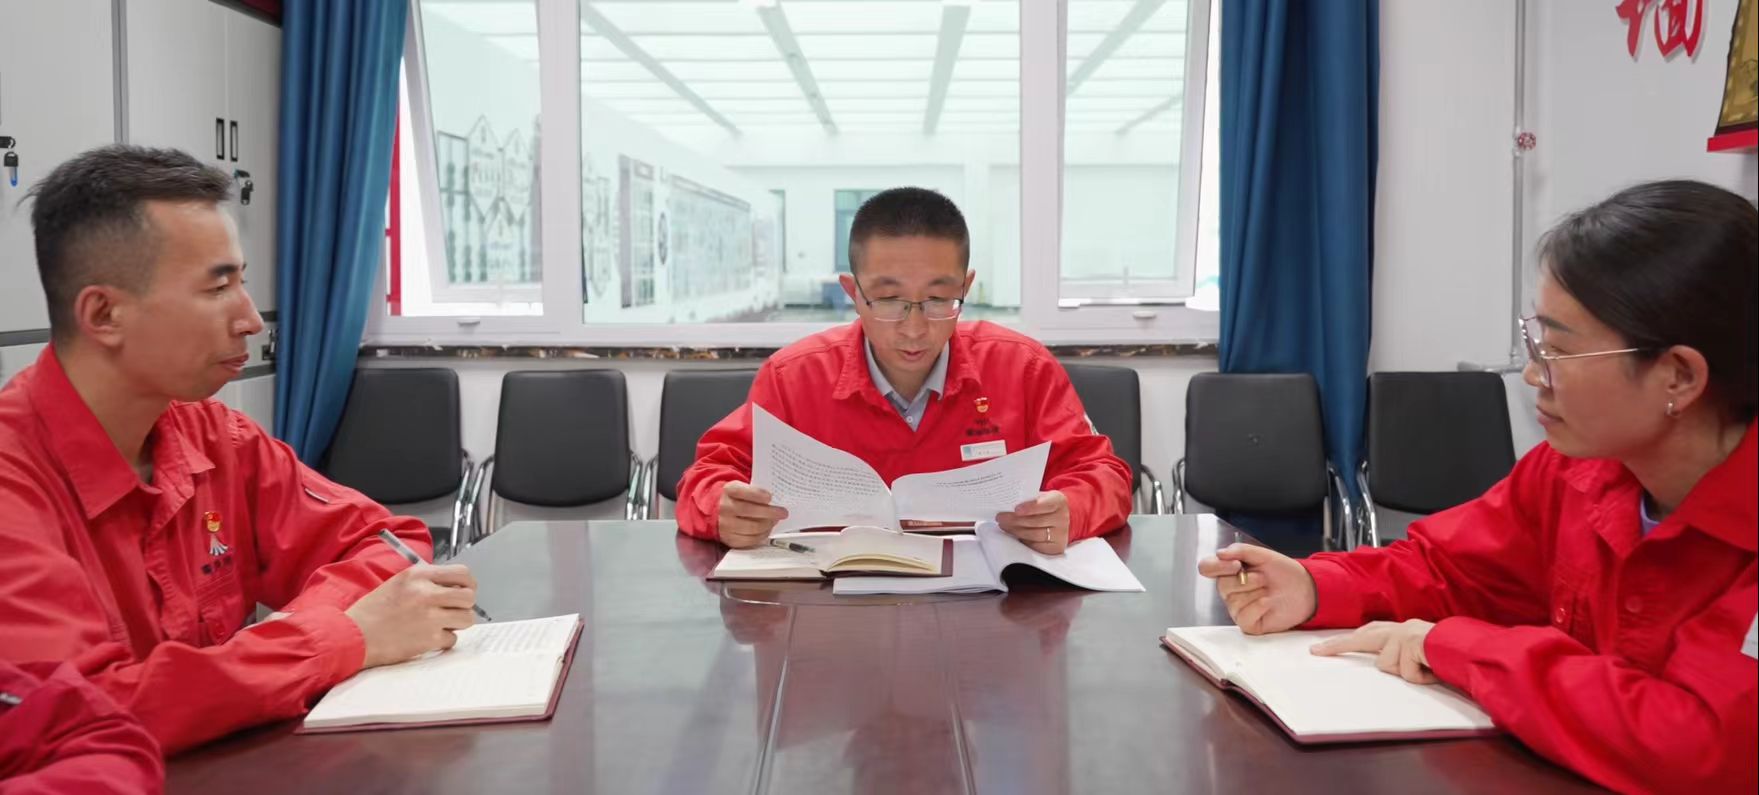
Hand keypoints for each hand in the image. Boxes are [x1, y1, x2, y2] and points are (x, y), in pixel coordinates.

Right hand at [345, 564, 478, 667]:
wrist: (353, 636)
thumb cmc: (372, 611)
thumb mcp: (399, 583)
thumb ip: (426, 581)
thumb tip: (453, 587)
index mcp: (419, 575)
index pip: (462, 573)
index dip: (468, 583)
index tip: (465, 590)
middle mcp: (427, 593)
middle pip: (469, 596)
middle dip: (465, 605)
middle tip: (454, 610)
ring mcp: (430, 617)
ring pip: (467, 618)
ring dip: (457, 623)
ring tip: (441, 624)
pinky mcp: (429, 639)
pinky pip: (452, 639)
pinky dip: (443, 640)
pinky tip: (428, 638)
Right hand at [718, 482, 787, 548]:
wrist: (716, 510)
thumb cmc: (734, 498)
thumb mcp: (741, 487)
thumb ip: (755, 491)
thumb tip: (775, 501)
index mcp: (729, 491)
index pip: (743, 491)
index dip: (758, 494)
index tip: (770, 497)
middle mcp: (725, 508)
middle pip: (750, 511)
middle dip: (770, 512)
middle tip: (782, 512)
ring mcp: (726, 525)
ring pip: (752, 527)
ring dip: (768, 524)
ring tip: (775, 521)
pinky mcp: (730, 538)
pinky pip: (750, 540)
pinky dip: (762, 535)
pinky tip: (767, 529)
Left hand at [996, 490, 1070, 553]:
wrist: (1059, 518)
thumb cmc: (1044, 506)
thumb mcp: (1040, 497)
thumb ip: (1028, 500)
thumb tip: (1007, 505)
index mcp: (1058, 501)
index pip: (1045, 504)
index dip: (1030, 507)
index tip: (1016, 509)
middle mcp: (1062, 518)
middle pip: (1036, 521)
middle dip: (1015, 520)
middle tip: (1000, 518)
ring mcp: (1061, 534)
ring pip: (1034, 535)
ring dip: (1016, 530)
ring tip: (1003, 525)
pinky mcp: (1056, 547)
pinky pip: (1036, 546)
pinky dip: (1023, 540)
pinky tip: (1014, 535)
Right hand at [1196, 543, 1316, 634]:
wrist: (1305, 589)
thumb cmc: (1283, 572)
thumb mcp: (1263, 555)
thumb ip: (1241, 550)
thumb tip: (1220, 553)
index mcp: (1229, 572)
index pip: (1207, 568)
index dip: (1217, 566)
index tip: (1236, 564)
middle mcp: (1229, 591)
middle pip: (1222, 585)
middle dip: (1247, 580)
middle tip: (1263, 578)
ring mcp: (1237, 608)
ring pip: (1234, 601)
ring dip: (1257, 592)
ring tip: (1268, 590)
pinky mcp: (1247, 623)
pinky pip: (1244, 615)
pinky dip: (1259, 606)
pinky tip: (1269, 602)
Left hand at [1310, 620, 1438, 683]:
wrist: (1471, 648)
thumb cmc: (1447, 654)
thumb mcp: (1419, 656)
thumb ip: (1400, 657)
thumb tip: (1381, 664)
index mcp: (1400, 631)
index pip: (1366, 634)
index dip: (1343, 641)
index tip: (1319, 649)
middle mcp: (1400, 629)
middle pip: (1363, 639)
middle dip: (1338, 646)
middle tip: (1316, 652)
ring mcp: (1405, 635)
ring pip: (1387, 665)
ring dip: (1406, 673)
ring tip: (1426, 668)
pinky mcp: (1412, 644)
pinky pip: (1406, 672)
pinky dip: (1419, 676)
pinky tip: (1432, 670)